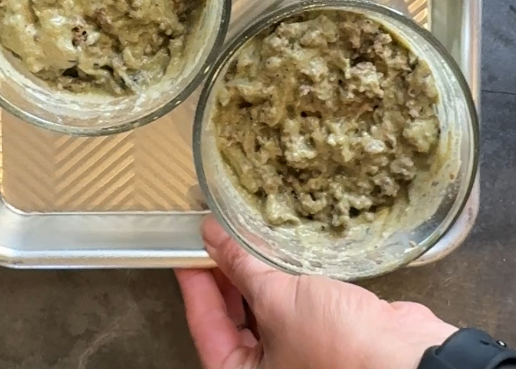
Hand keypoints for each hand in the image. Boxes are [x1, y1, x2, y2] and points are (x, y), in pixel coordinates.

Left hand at [175, 219, 453, 368]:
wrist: (409, 359)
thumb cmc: (339, 348)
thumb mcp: (277, 301)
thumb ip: (240, 267)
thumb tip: (211, 237)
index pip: (206, 328)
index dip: (194, 286)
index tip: (185, 251)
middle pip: (232, 324)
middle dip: (224, 280)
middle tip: (215, 239)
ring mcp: (300, 358)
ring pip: (264, 314)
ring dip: (254, 278)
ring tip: (244, 240)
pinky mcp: (326, 339)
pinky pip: (293, 308)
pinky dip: (284, 282)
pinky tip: (280, 253)